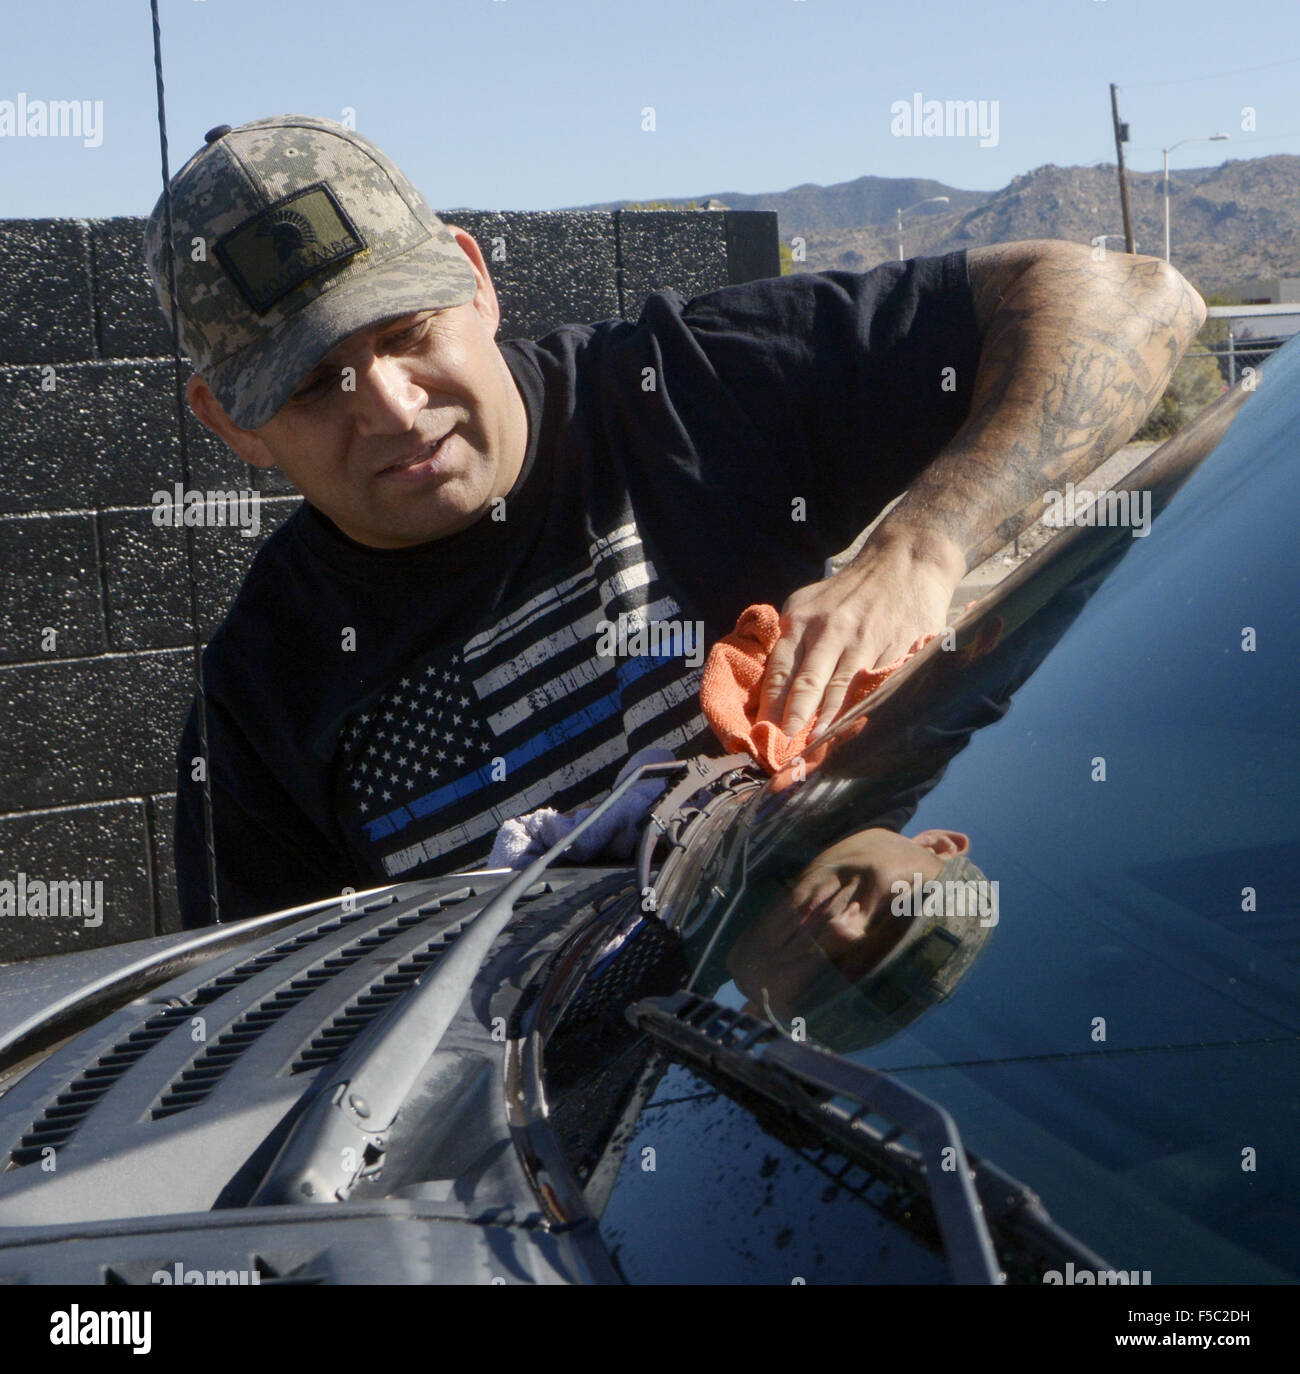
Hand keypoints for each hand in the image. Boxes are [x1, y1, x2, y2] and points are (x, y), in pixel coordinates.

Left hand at [756, 526, 963, 734]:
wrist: (904, 562)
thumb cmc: (850, 591)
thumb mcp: (810, 602)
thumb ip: (791, 638)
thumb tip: (771, 686)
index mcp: (802, 620)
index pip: (779, 669)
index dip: (770, 702)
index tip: (762, 729)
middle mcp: (830, 630)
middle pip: (807, 682)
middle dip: (793, 716)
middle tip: (783, 744)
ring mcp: (864, 640)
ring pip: (841, 688)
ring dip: (826, 720)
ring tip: (815, 745)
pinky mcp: (894, 648)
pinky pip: (873, 684)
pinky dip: (862, 707)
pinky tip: (854, 725)